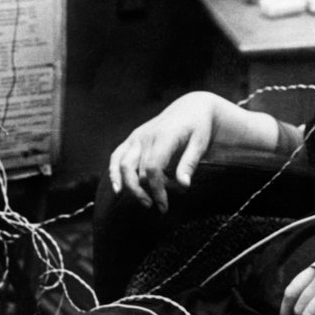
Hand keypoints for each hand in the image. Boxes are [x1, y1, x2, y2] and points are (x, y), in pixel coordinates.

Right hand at [108, 92, 216, 211]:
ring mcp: (137, 137)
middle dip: (145, 192)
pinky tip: (118, 189)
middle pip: (137, 170)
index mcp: (164, 135)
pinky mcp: (132, 139)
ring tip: (144, 202)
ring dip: (130, 186)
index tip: (164, 205)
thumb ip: (190, 163)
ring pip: (123, 165)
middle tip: (159, 207)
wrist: (191, 107)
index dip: (156, 189)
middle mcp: (146, 135)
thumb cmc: (199, 127)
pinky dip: (114, 173)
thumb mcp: (201, 143)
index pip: (153, 167)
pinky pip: (117, 156)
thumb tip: (184, 186)